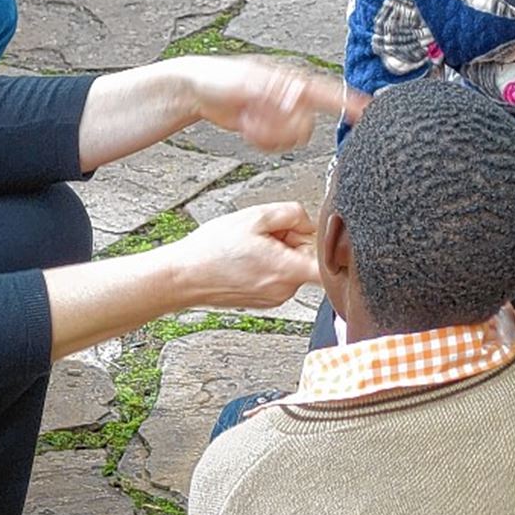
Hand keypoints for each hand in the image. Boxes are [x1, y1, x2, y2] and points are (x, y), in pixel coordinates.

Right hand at [164, 202, 318, 308]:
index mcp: (288, 270)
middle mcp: (285, 290)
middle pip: (308, 261)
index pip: (331, 268)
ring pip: (291, 268)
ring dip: (280, 252)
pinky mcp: (263, 301)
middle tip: (268, 232)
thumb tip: (307, 219)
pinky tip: (246, 257)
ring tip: (252, 245)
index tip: (323, 236)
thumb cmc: (212, 251)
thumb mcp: (255, 216)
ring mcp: (274, 298)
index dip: (331, 248)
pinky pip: (277, 277)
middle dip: (294, 241)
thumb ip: (291, 213)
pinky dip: (268, 265)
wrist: (184, 276)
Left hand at [178, 56, 369, 151]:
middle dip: (279, 130)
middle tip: (255, 118)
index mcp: (291, 81)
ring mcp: (280, 113)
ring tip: (248, 120)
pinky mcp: (270, 127)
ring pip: (292, 140)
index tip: (371, 111)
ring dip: (268, 136)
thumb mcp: (244, 81)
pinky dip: (260, 141)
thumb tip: (298, 98)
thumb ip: (272, 90)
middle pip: (305, 128)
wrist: (197, 89)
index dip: (352, 103)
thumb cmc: (218, 77)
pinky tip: (246, 126)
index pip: (330, 92)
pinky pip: (278, 145)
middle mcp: (291, 97)